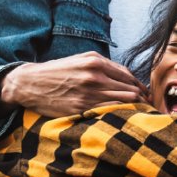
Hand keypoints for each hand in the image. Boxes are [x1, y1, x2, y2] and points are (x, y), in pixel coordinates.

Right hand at [0, 52, 147, 116]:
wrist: (29, 83)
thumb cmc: (57, 72)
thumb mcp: (79, 60)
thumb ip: (103, 65)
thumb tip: (127, 75)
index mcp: (95, 62)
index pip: (128, 75)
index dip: (140, 86)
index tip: (145, 93)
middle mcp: (94, 76)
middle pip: (130, 88)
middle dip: (141, 97)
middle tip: (147, 105)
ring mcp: (88, 92)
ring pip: (123, 100)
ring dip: (134, 107)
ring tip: (139, 112)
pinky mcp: (82, 107)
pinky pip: (109, 111)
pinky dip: (120, 113)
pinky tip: (123, 116)